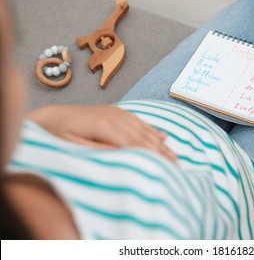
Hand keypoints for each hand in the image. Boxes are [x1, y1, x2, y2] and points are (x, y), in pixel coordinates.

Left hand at [28, 105, 176, 161]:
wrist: (51, 116)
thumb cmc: (59, 135)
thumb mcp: (74, 146)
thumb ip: (100, 151)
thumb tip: (124, 156)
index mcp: (104, 126)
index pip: (134, 143)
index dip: (151, 156)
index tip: (164, 168)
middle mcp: (114, 116)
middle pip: (142, 136)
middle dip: (160, 151)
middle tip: (175, 165)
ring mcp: (117, 112)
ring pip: (143, 129)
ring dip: (159, 143)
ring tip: (173, 155)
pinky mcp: (116, 112)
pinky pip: (138, 121)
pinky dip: (151, 130)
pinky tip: (161, 136)